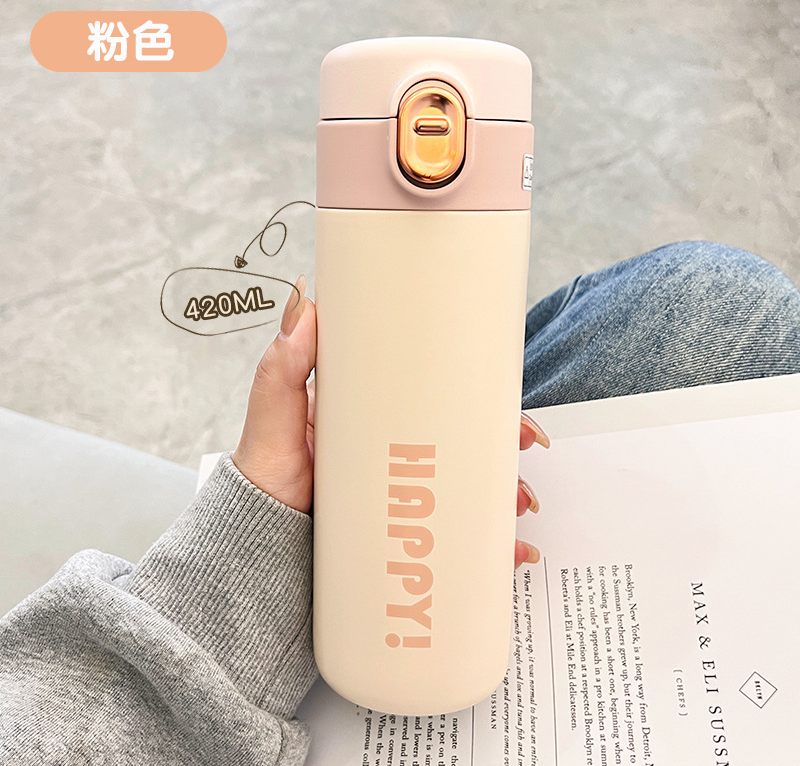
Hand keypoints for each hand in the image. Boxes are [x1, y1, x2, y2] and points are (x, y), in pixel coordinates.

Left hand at [232, 275, 547, 568]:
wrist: (256, 546)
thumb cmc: (266, 477)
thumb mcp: (273, 414)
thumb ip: (284, 366)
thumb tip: (308, 304)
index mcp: (373, 414)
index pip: (433, 392)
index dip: (476, 390)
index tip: (504, 390)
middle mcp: (395, 450)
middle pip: (465, 438)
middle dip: (507, 441)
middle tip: (527, 442)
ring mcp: (405, 491)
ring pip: (472, 485)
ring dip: (508, 491)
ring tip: (518, 503)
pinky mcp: (407, 531)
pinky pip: (458, 535)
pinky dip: (492, 545)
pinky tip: (511, 550)